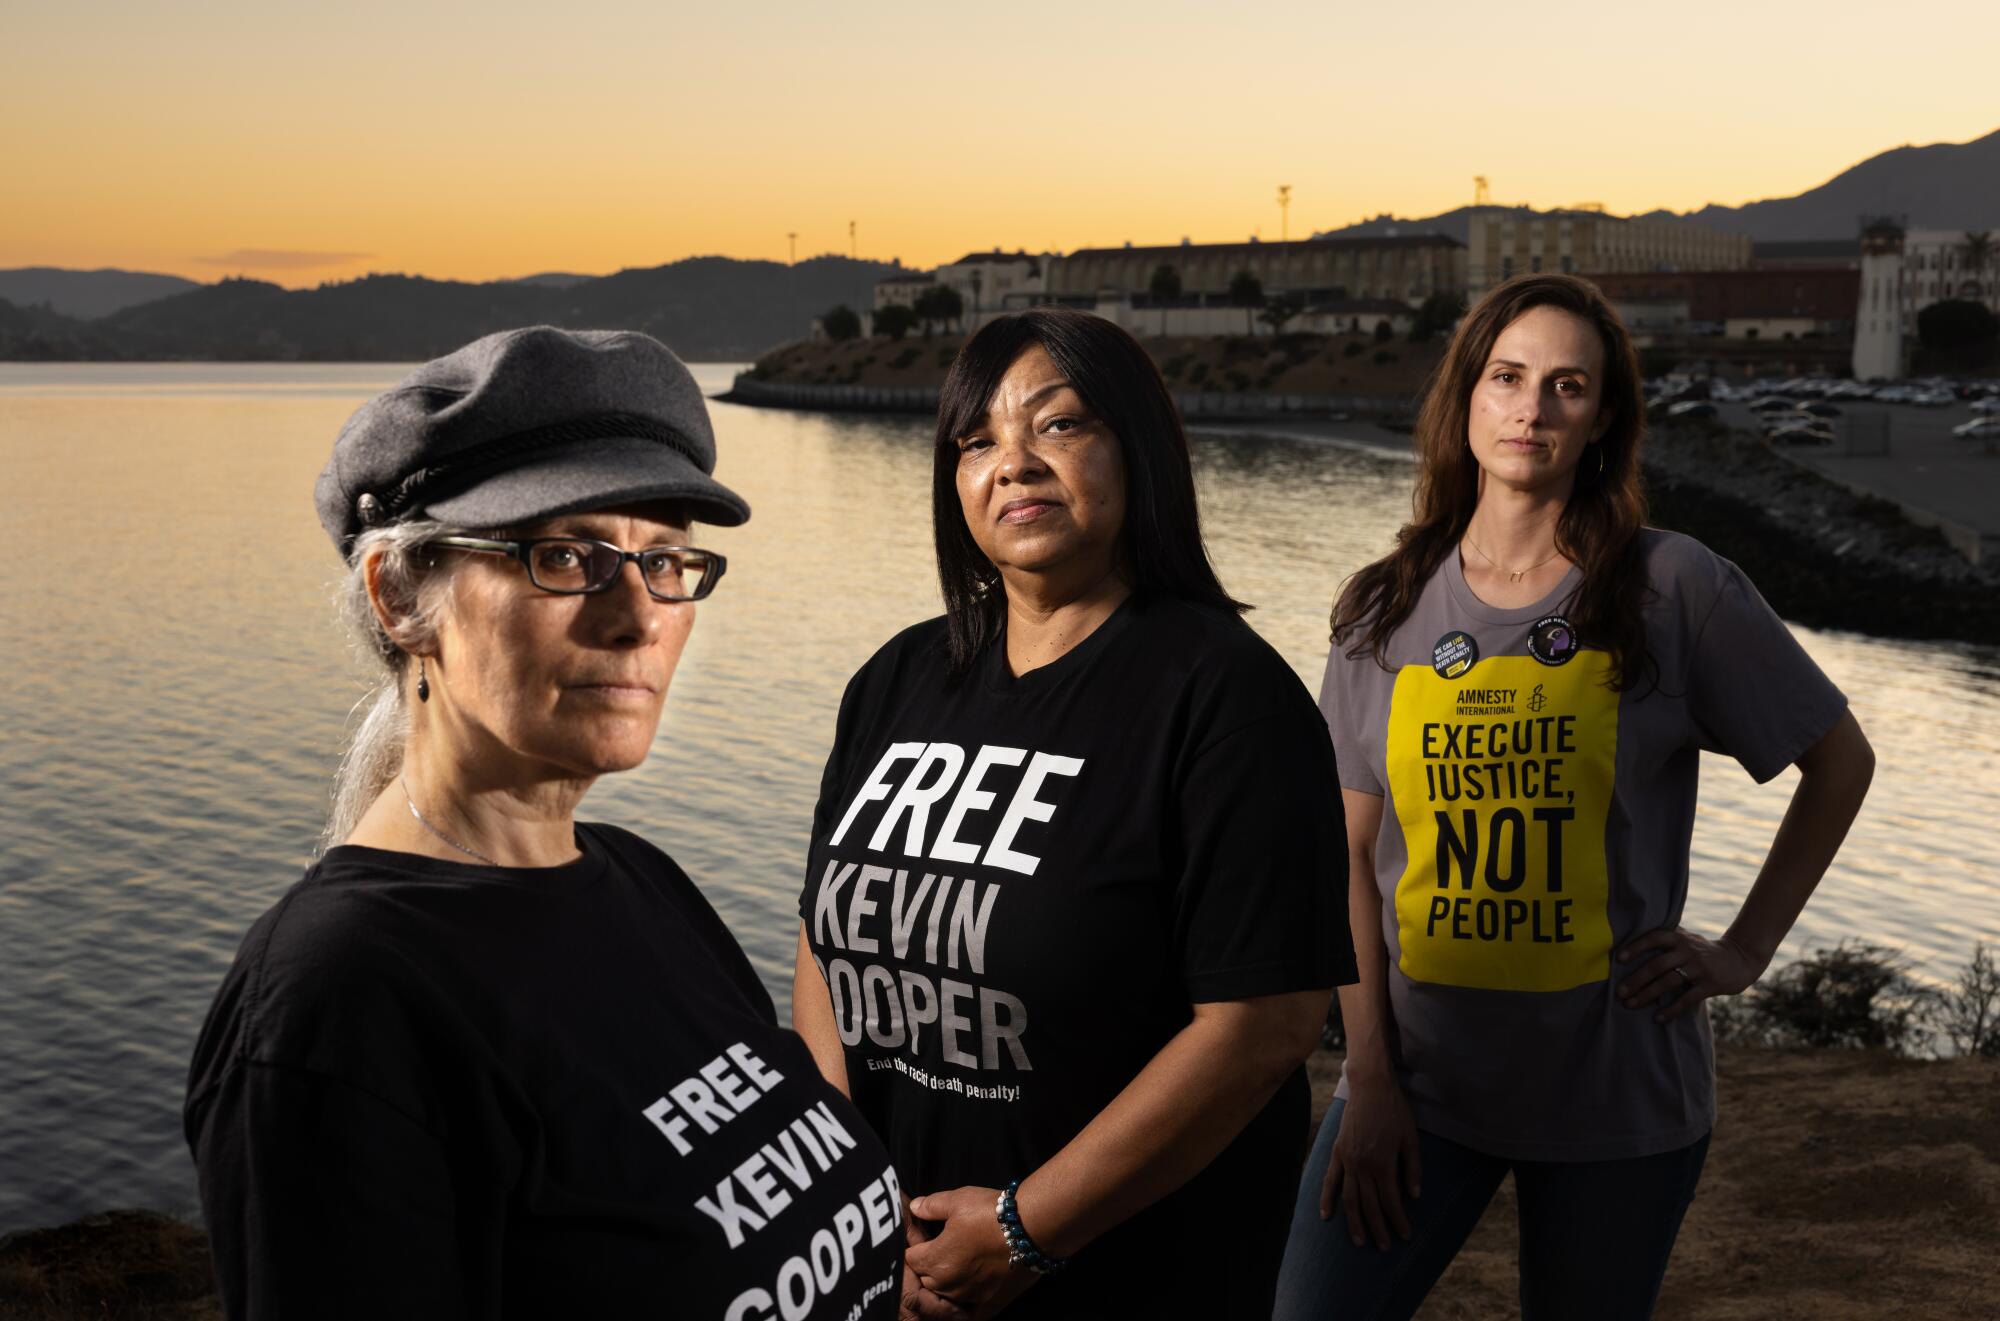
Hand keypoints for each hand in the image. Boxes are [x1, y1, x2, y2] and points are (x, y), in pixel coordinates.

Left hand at [903, 1186, 1036, 1320]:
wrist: (1033, 1228)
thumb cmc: (992, 1213)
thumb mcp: (957, 1200)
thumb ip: (931, 1206)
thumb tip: (915, 1207)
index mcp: (935, 1260)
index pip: (910, 1257)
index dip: (915, 1244)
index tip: (924, 1234)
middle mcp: (948, 1284)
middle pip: (925, 1278)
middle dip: (927, 1263)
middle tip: (940, 1245)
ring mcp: (969, 1296)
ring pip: (946, 1294)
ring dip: (946, 1281)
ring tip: (958, 1261)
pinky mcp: (990, 1302)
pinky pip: (970, 1310)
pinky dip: (966, 1303)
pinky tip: (970, 1291)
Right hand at [1319, 1075, 1421, 1250]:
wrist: (1369, 1085)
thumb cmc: (1394, 1110)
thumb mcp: (1411, 1138)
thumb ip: (1412, 1168)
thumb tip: (1414, 1196)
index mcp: (1383, 1163)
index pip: (1391, 1201)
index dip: (1398, 1220)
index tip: (1405, 1234)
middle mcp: (1362, 1166)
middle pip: (1369, 1205)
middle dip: (1378, 1228)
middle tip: (1385, 1247)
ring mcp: (1347, 1160)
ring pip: (1349, 1199)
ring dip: (1354, 1222)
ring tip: (1360, 1241)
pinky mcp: (1337, 1152)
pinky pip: (1330, 1180)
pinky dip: (1327, 1199)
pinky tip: (1326, 1216)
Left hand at [1618, 927, 1765, 1022]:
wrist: (1740, 958)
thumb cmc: (1703, 950)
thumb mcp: (1687, 939)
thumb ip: (1666, 940)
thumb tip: (1630, 942)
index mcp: (1679, 938)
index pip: (1654, 938)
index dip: (1636, 947)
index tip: (1619, 959)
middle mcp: (1688, 951)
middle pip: (1657, 965)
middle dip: (1636, 979)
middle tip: (1619, 991)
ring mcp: (1700, 968)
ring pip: (1669, 982)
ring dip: (1647, 995)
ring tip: (1630, 1005)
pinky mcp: (1710, 985)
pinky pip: (1687, 999)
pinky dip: (1671, 1009)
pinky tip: (1657, 1018)